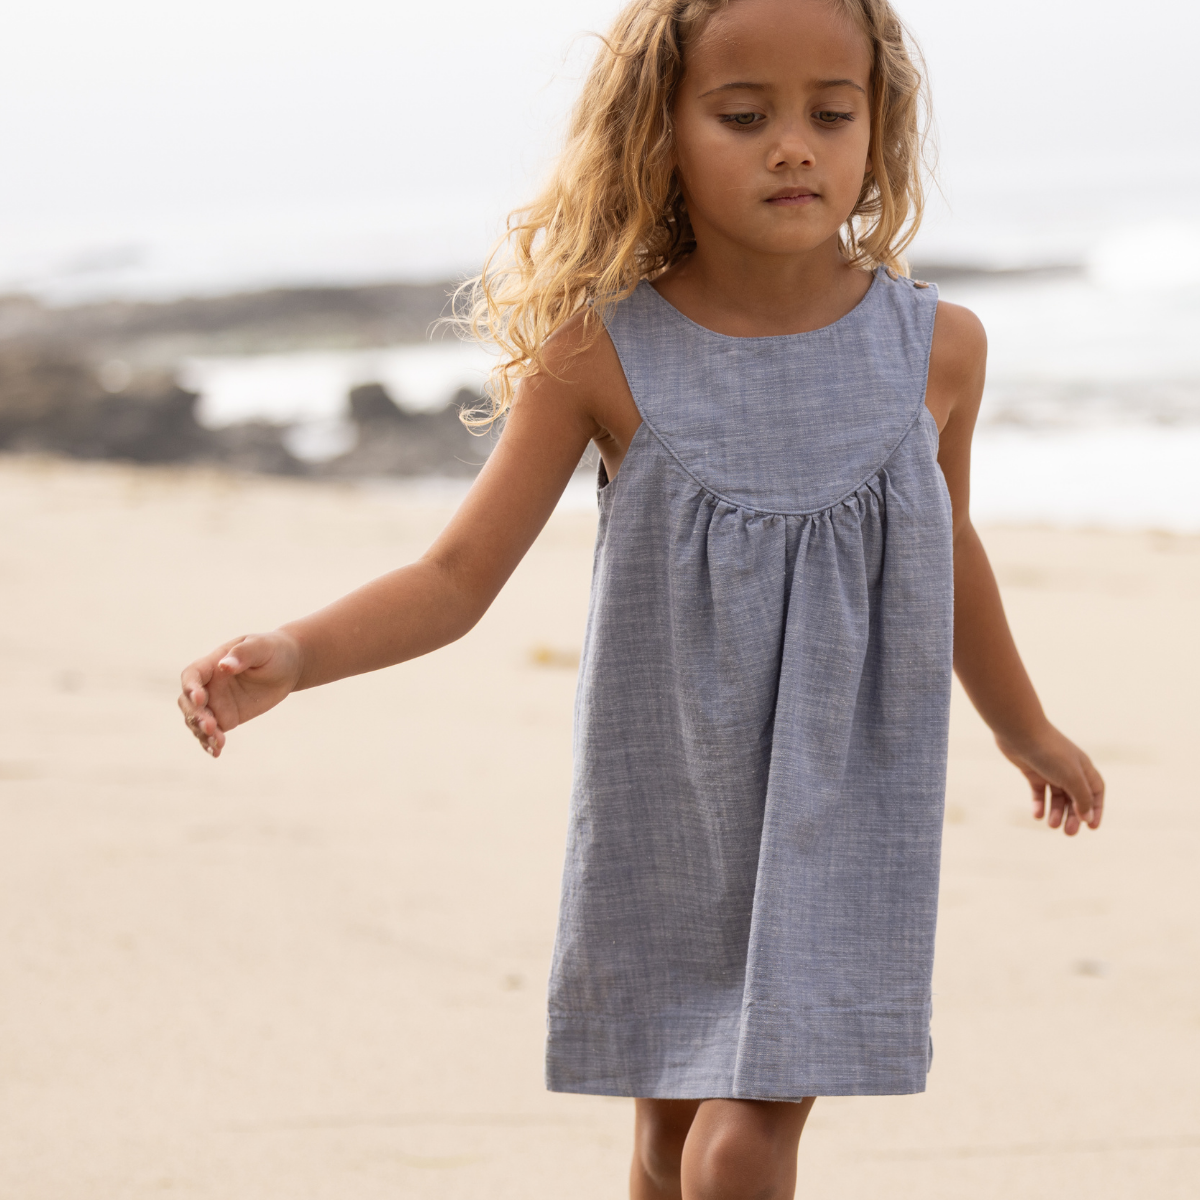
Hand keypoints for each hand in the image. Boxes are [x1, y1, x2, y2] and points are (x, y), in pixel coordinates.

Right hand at [178, 631, 303, 757]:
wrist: (288, 667)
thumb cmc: (272, 650)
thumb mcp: (261, 647)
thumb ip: (242, 654)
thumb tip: (224, 665)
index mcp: (212, 663)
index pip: (192, 676)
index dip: (190, 687)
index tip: (200, 698)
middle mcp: (209, 685)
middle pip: (189, 702)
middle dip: (195, 715)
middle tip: (210, 726)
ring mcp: (216, 703)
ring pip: (197, 721)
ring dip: (202, 733)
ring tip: (217, 742)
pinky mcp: (226, 719)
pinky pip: (212, 733)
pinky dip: (210, 743)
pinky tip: (216, 752)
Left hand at [996, 723, 1104, 835]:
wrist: (1020, 732)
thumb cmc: (1050, 752)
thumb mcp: (1071, 777)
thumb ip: (1081, 798)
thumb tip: (1087, 818)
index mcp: (1083, 768)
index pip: (1095, 792)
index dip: (1095, 809)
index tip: (1092, 827)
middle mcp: (1068, 769)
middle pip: (1075, 798)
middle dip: (1073, 816)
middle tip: (1069, 833)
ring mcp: (1050, 770)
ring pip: (1056, 797)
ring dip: (1056, 812)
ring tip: (1051, 825)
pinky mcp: (1032, 771)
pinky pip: (1038, 792)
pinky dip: (1039, 804)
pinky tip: (1037, 815)